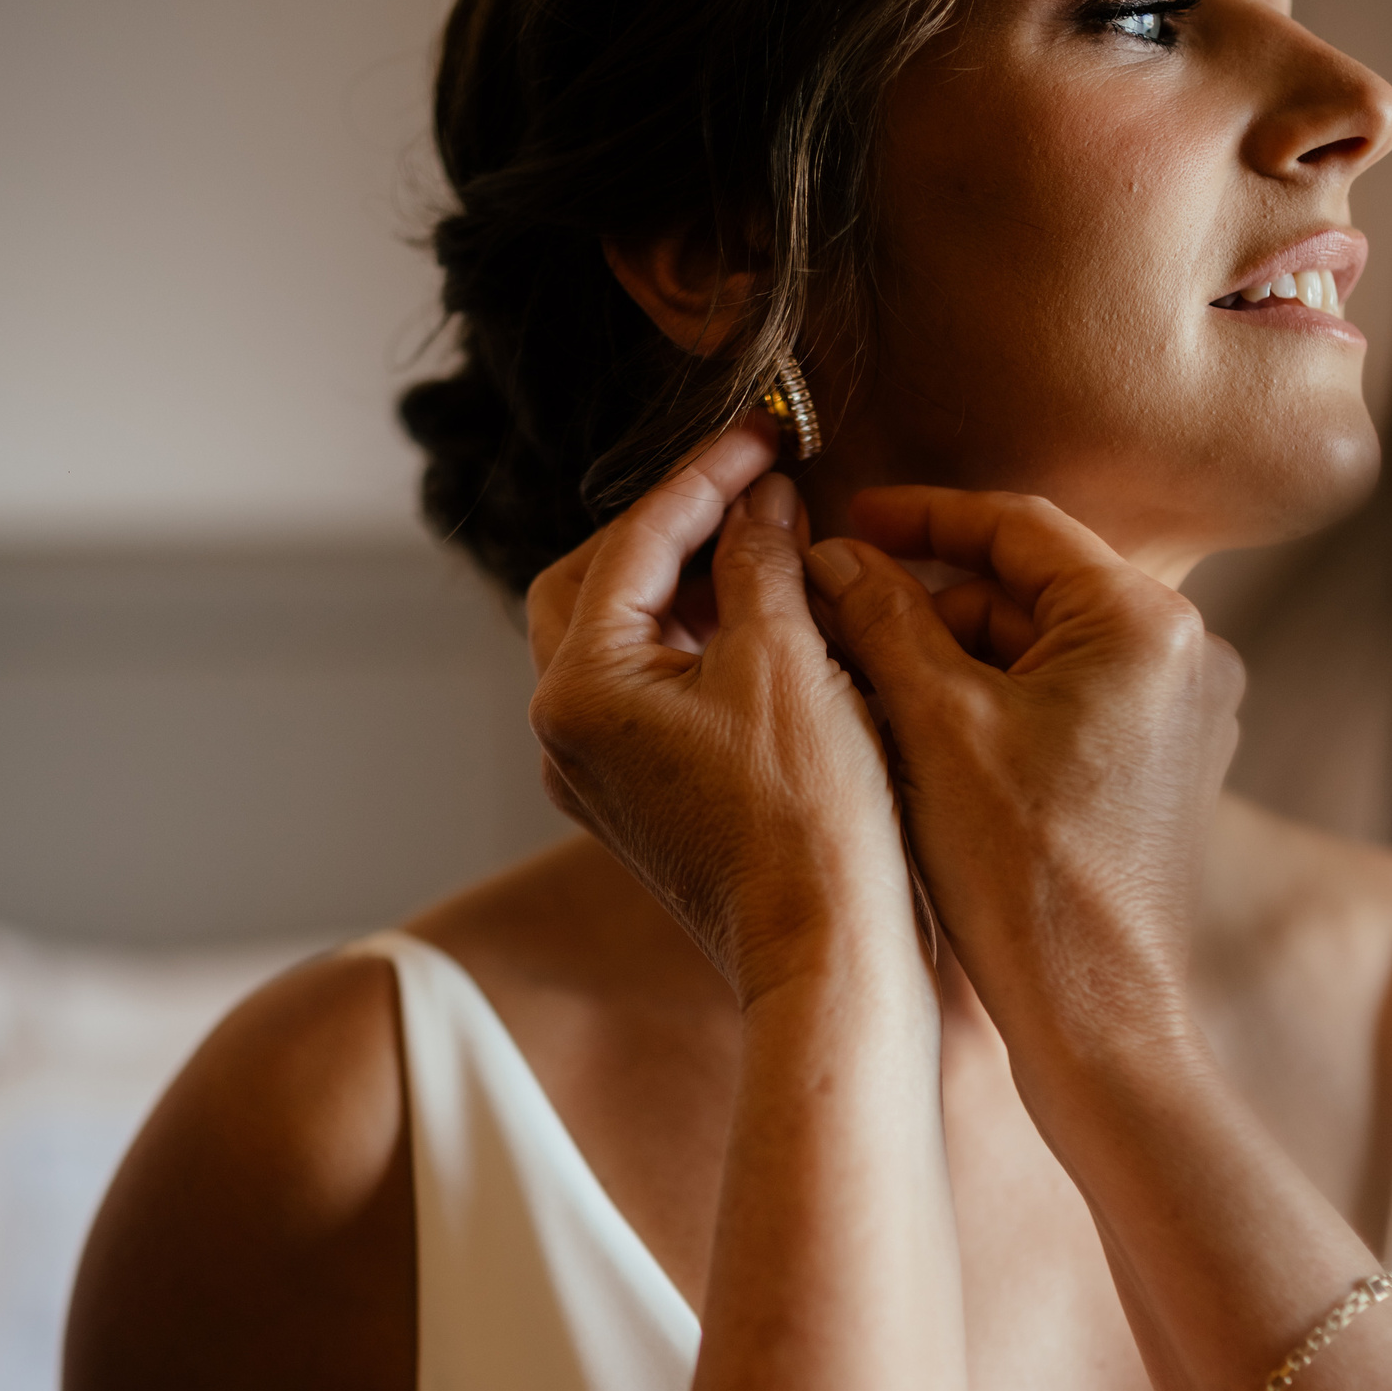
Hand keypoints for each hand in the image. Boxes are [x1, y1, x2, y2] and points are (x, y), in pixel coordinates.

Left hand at [527, 427, 924, 1009]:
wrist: (827, 949)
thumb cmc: (810, 814)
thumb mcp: (789, 656)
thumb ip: (760, 558)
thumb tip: (760, 500)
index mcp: (579, 688)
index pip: (630, 542)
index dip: (703, 478)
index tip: (763, 440)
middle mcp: (564, 735)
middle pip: (593, 587)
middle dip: (668, 530)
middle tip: (747, 496)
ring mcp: (594, 778)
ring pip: (618, 643)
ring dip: (682, 589)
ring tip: (765, 556)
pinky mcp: (638, 806)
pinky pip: (647, 699)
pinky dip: (695, 651)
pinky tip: (763, 633)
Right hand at [805, 487, 1243, 1073]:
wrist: (1094, 1012)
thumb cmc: (1022, 875)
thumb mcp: (933, 724)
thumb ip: (883, 618)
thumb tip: (835, 554)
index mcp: (1146, 622)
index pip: (1018, 528)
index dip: (921, 518)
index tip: (849, 519)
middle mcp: (1187, 656)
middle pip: (1031, 592)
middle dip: (930, 603)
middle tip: (839, 616)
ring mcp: (1185, 717)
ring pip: (1044, 653)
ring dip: (956, 659)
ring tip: (865, 684)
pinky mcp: (1168, 770)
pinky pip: (1070, 706)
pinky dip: (997, 708)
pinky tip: (920, 735)